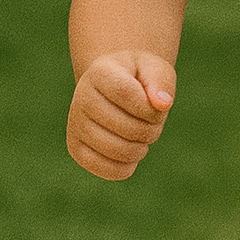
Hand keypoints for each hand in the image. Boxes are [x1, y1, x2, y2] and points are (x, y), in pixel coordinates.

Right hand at [67, 50, 175, 179]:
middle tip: (152, 120)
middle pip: (127, 127)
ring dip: (142, 146)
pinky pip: (109, 170)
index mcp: (100, 73)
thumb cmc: (139, 78)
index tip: (159, 105)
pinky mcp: (76, 149)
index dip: (150, 107)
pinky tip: (131, 149)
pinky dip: (129, 165)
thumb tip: (163, 104)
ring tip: (141, 133)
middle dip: (152, 128)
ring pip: (120, 150)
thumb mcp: (155, 69)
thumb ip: (161, 82)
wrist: (114, 85)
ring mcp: (75, 125)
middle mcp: (81, 98)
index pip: (126, 94)